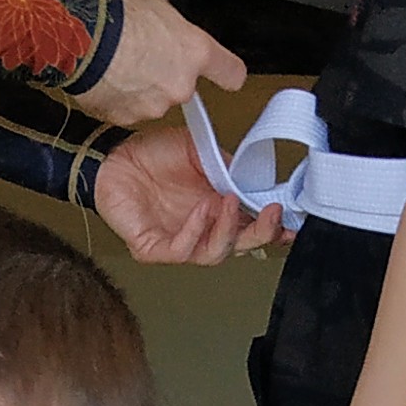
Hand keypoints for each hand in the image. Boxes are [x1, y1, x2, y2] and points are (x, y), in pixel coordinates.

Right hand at [70, 0, 241, 124]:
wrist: (82, 38)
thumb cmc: (118, 17)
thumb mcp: (159, 7)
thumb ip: (174, 31)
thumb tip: (170, 36)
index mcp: (195, 53)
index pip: (231, 73)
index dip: (228, 74)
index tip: (228, 75)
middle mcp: (180, 85)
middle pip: (181, 86)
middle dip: (165, 75)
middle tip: (143, 55)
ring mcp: (153, 106)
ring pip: (152, 99)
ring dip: (140, 87)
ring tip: (119, 64)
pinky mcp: (126, 119)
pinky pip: (127, 109)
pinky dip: (119, 98)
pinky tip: (107, 78)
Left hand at [92, 121, 276, 265]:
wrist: (113, 156)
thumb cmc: (151, 155)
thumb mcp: (199, 152)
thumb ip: (227, 166)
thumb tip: (254, 177)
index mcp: (216, 209)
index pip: (251, 227)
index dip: (274, 228)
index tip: (292, 219)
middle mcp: (201, 229)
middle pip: (239, 247)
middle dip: (260, 233)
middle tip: (272, 214)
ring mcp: (178, 242)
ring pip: (214, 253)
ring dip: (226, 229)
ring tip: (227, 201)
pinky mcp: (153, 248)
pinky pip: (181, 250)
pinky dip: (196, 229)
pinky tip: (202, 208)